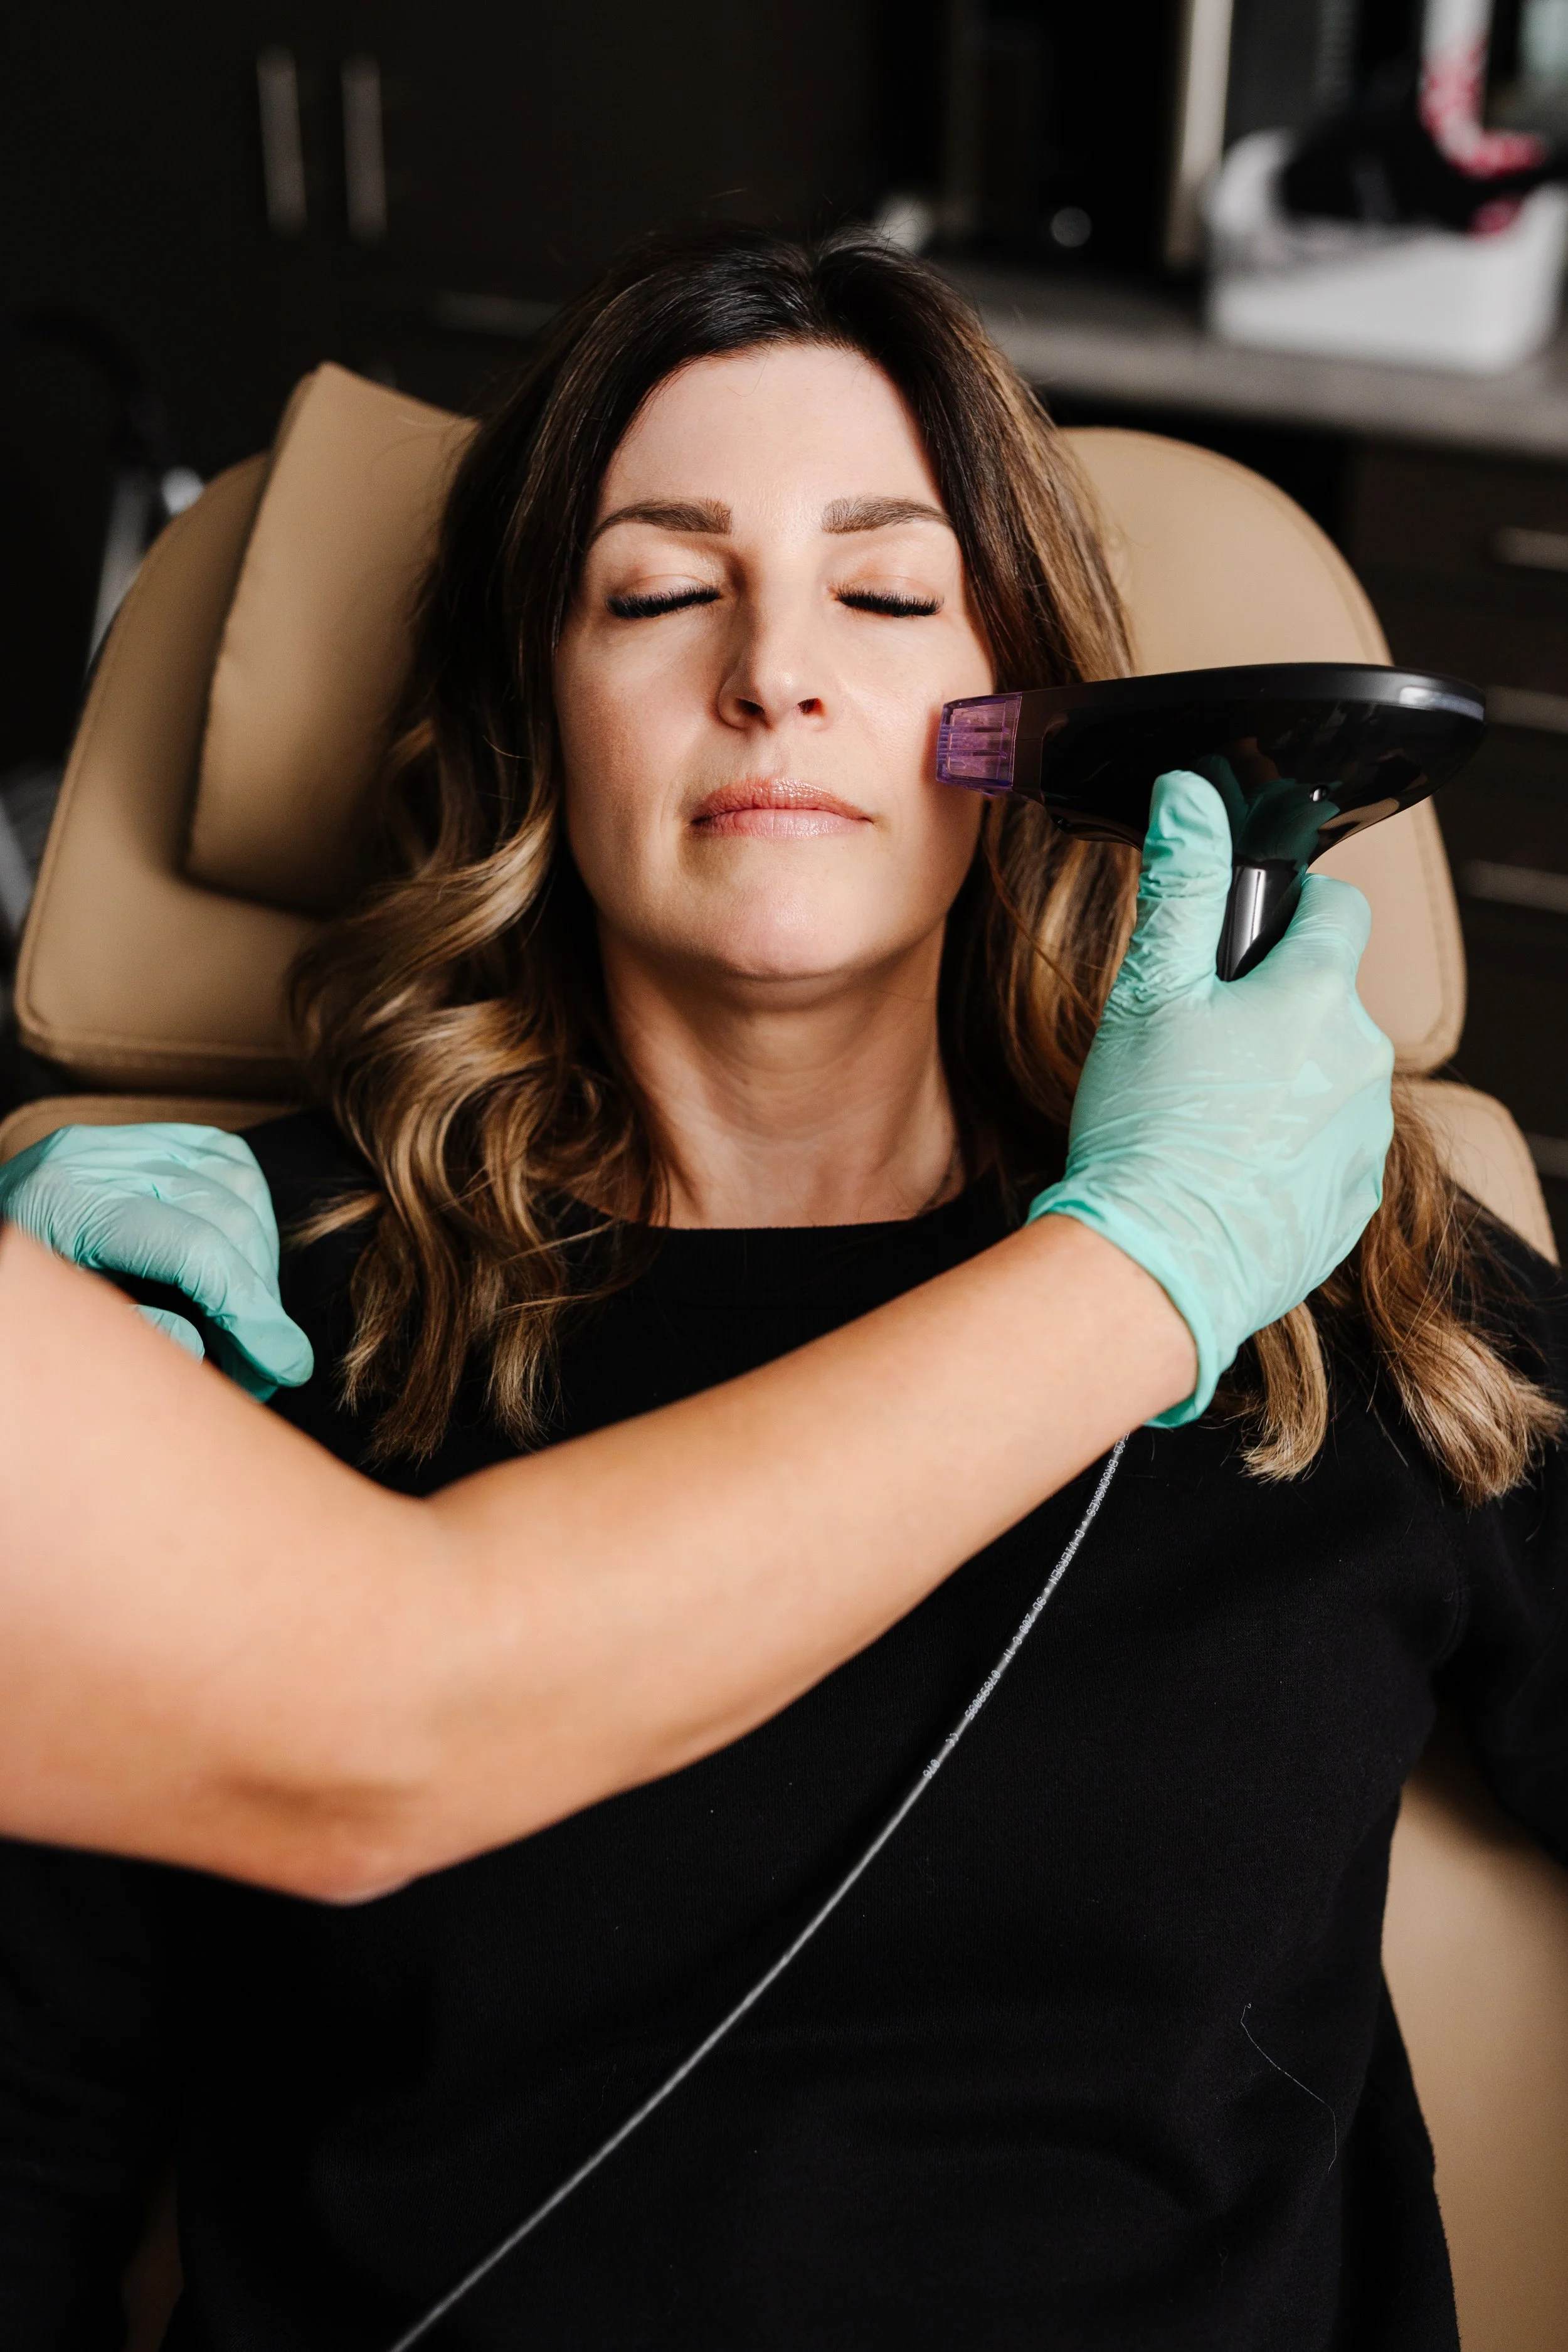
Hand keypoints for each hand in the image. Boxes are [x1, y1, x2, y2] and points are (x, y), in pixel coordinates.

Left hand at [0, 1123, 312, 1400]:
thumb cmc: (12, 1311)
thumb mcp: (57, 1337)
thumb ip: (133, 1339)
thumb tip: (209, 1343)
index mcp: (66, 1204)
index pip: (195, 1249)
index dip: (254, 1315)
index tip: (287, 1367)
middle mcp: (94, 1158)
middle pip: (225, 1217)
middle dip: (259, 1298)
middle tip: (260, 1365)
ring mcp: (118, 1140)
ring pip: (237, 1185)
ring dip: (259, 1258)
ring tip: (244, 1320)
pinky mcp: (140, 1138)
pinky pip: (226, 1161)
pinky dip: (247, 1214)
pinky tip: (239, 1263)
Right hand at [1028, 769, 1393, 1425]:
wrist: (1154, 1265)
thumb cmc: (1147, 1130)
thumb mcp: (1149, 992)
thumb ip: (1179, 884)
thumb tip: (1191, 793)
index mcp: (1316, 997)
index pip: (1338, 909)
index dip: (1288, 910)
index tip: (1242, 943)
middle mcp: (1361, 1062)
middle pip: (1328, 999)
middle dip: (1273, 1007)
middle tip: (1197, 1045)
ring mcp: (1365, 1136)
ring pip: (1329, 1075)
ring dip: (1282, 1080)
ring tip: (1207, 1117)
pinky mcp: (1353, 1199)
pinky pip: (1327, 1148)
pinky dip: (1287, 1149)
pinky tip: (1228, 1167)